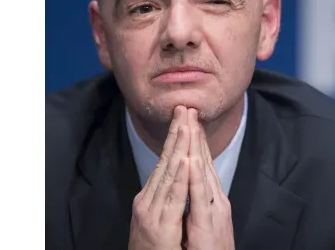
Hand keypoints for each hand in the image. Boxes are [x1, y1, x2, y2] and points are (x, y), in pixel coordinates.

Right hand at [129, 106, 190, 249]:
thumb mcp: (159, 220)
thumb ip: (165, 199)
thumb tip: (173, 179)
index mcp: (150, 198)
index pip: (166, 162)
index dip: (176, 140)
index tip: (184, 118)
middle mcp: (148, 200)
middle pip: (166, 161)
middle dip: (177, 134)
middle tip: (184, 108)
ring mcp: (152, 212)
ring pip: (169, 174)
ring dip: (178, 148)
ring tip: (186, 125)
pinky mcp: (160, 225)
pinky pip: (173, 197)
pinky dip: (180, 178)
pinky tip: (186, 160)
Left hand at [184, 108, 235, 249]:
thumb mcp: (202, 224)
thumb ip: (199, 205)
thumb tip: (191, 190)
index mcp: (213, 200)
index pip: (202, 164)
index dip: (195, 141)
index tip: (189, 120)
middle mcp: (215, 201)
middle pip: (203, 162)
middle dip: (194, 135)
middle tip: (188, 109)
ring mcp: (212, 210)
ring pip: (202, 173)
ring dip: (195, 147)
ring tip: (190, 124)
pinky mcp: (206, 223)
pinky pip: (199, 197)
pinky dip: (195, 177)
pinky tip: (192, 159)